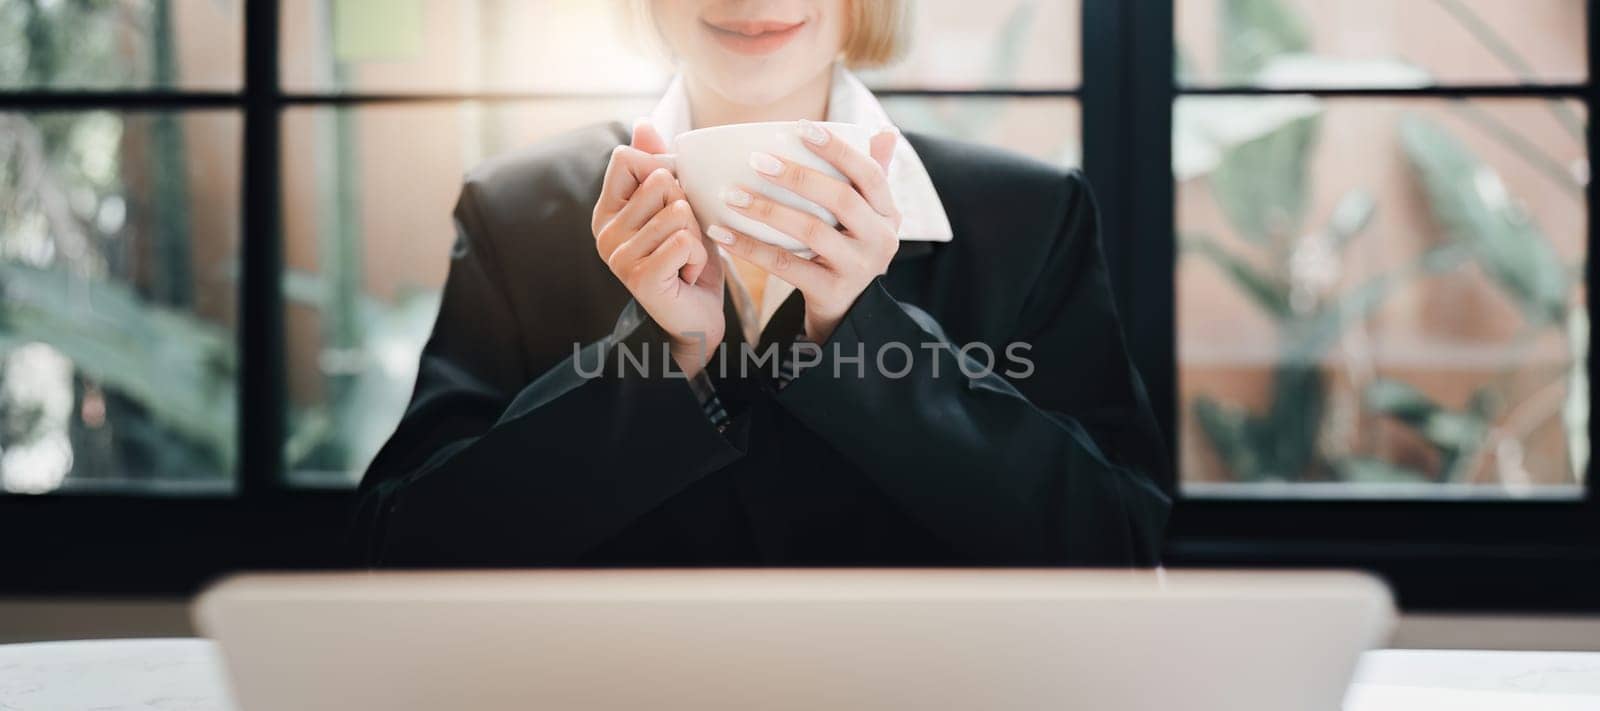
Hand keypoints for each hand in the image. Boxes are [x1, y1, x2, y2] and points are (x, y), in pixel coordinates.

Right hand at [592, 120, 724, 376]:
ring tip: (685, 258)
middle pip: (661, 180)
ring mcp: (618, 254)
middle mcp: (604, 231)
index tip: (672, 202)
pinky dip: (699, 256)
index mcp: (608, 209)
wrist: (694, 321)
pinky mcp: (639, 275)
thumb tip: (642, 122)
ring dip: (697, 236)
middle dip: (688, 208)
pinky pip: (686, 240)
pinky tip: (687, 274)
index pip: (628, 157)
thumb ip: (657, 166)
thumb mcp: (675, 208)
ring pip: (679, 210)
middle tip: (682, 239)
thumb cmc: (686, 260)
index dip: (663, 170)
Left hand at [705, 120, 899, 343]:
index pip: (871, 174)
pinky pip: (785, 265)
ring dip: (768, 210)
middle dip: (798, 176)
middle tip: (756, 160)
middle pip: (841, 200)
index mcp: (889, 214)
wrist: (849, 311)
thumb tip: (885, 131)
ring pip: (811, 231)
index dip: (838, 149)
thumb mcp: (869, 217)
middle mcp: (880, 240)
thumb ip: (873, 176)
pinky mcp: (830, 291)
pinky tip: (723, 234)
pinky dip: (751, 248)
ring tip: (731, 195)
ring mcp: (857, 268)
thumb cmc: (850, 249)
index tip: (802, 126)